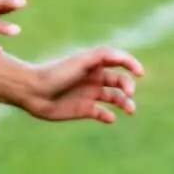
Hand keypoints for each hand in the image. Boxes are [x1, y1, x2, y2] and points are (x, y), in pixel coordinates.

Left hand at [23, 45, 144, 123]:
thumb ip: (103, 56)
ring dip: (125, 103)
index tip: (140, 73)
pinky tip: (110, 117)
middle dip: (129, 87)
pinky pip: (103, 114)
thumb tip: (124, 57)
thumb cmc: (56, 73)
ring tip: (129, 110)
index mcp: (94, 64)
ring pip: (116, 98)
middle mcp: (94, 78)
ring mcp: (90, 94)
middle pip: (121, 81)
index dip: (132, 65)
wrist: (33, 91)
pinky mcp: (84, 110)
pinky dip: (109, 116)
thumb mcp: (82, 61)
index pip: (119, 61)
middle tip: (129, 94)